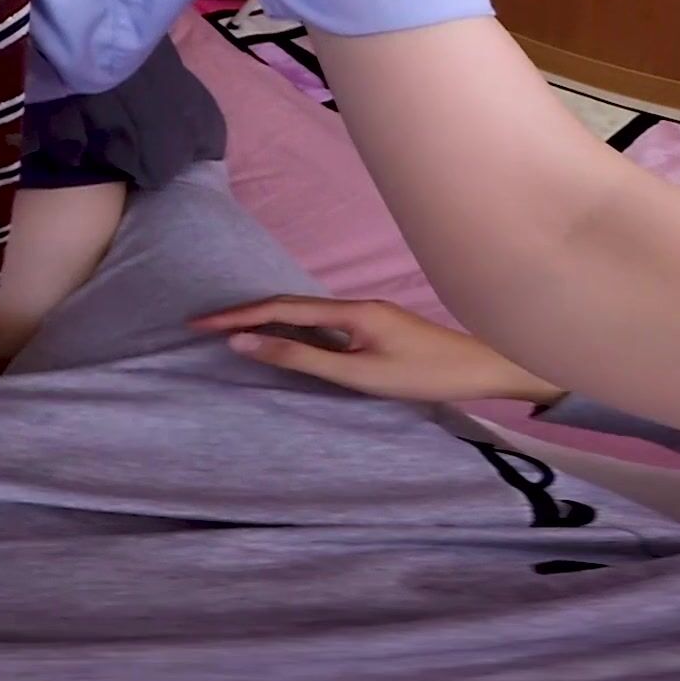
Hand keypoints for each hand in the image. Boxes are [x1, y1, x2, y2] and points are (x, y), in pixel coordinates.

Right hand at [189, 295, 563, 406]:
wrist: (480, 368)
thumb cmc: (423, 375)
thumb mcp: (357, 374)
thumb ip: (302, 359)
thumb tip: (248, 344)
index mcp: (350, 311)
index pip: (280, 309)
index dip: (238, 317)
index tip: (199, 325)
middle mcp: (355, 305)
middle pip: (288, 306)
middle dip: (243, 315)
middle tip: (201, 325)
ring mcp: (367, 314)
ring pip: (304, 313)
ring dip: (266, 321)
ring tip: (229, 330)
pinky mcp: (374, 327)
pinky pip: (321, 323)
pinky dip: (292, 329)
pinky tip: (281, 338)